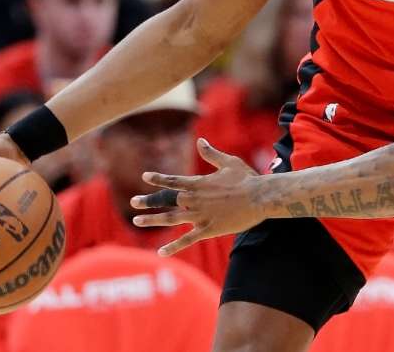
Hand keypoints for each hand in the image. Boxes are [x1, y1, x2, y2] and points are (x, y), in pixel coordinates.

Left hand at [130, 139, 263, 255]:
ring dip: (152, 220)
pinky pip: (187, 240)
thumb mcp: (229, 162)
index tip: (145, 177)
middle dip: (148, 201)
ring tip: (137, 221)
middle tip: (133, 202)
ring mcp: (200, 215)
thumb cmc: (247, 179)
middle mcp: (195, 199)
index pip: (173, 181)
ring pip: (170, 219)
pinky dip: (173, 246)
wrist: (260, 197)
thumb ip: (211, 154)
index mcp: (199, 183)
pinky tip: (160, 252)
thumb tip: (200, 141)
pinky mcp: (208, 229)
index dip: (158, 179)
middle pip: (166, 200)